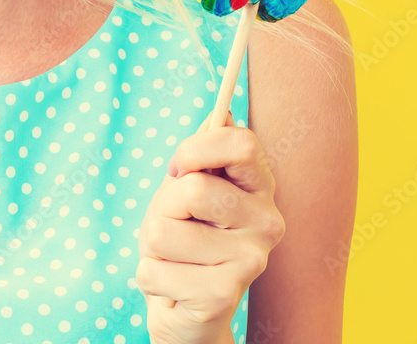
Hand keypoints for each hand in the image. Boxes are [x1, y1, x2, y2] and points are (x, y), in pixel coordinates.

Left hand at [136, 112, 284, 343]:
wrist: (182, 305)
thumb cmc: (182, 233)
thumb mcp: (184, 186)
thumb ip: (201, 152)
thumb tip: (224, 111)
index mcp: (259, 185)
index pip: (241, 143)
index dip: (196, 149)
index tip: (177, 169)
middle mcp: (268, 221)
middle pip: (194, 189)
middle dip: (163, 206)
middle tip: (174, 224)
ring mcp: (252, 260)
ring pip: (164, 231)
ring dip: (152, 244)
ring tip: (172, 257)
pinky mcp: (225, 295)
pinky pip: (153, 269)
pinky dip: (148, 276)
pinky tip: (172, 283)